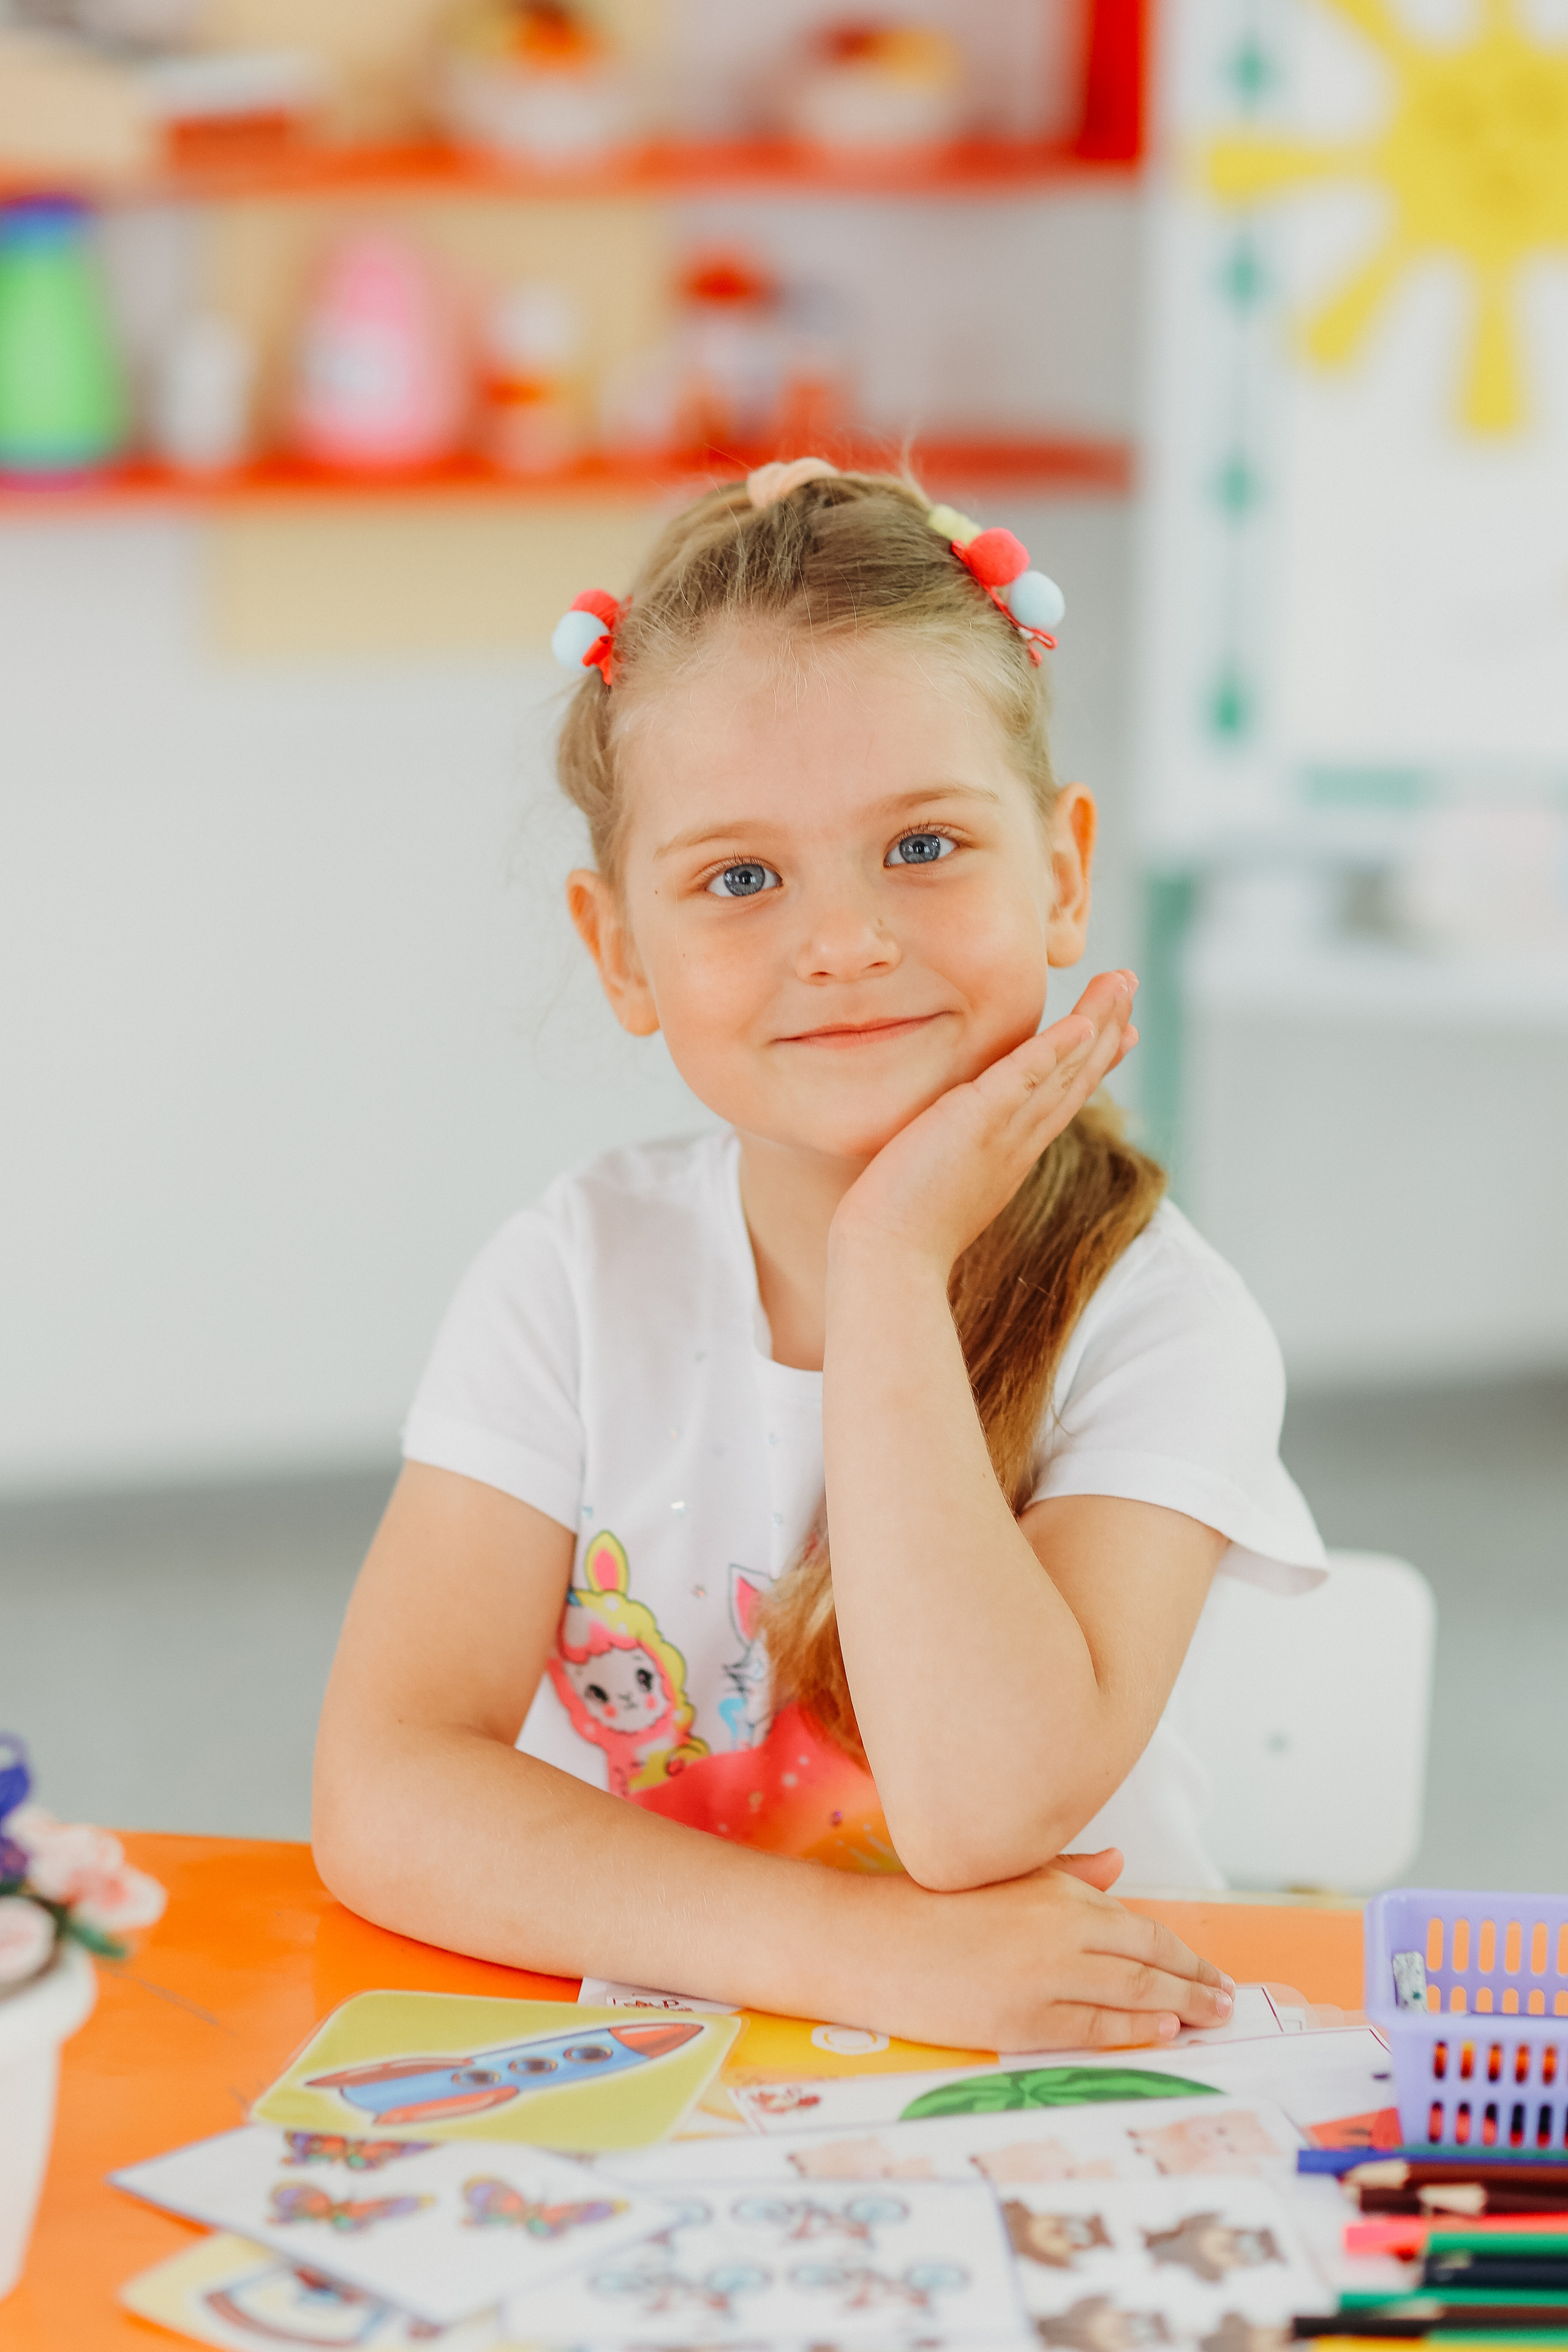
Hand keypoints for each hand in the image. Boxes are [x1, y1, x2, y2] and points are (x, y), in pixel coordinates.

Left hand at [829, 971, 1138, 1276]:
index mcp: (1010, 1157)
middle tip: (1129, 985)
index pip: (1057, 1099)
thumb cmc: (897, 1235)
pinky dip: (1054, 1047)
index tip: (1117, 1034)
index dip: (1090, 1062)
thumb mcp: (936, 1188)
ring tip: (1122, 980)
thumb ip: (949, 1163)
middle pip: (1075, 1077)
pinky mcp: (977, 1122)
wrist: (887, 1261)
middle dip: (1106, 1029)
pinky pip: (1024, 1076)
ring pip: (1063, 1069)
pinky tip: (1081, 1020)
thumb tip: (937, 1157)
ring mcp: (1003, 1133)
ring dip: (1096, 1022)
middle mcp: (1018, 1144)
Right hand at [861, 1855, 1234, 2053]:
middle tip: (1227, 2001)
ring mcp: (1044, 1983)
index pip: (1143, 1928)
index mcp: (1059, 1894)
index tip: (1209, 1969)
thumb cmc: (933, 1900)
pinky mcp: (1022, 2024)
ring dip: (1178, 2008)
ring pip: (1132, 1997)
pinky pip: (1093, 2030)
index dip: (1183, 1953)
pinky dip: (1133, 2030)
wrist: (872, 1942)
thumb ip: (1068, 1872)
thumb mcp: (1005, 1873)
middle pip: (1149, 1963)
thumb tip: (1118, 1865)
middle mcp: (1061, 1935)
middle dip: (1195, 1984)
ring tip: (1209, 2017)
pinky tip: (1161, 2030)